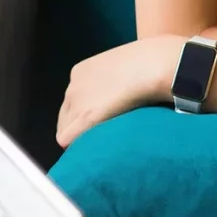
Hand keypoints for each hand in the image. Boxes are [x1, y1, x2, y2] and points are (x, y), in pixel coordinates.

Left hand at [56, 37, 178, 146]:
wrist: (151, 65)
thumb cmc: (147, 64)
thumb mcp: (121, 69)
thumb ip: (112, 84)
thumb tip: (120, 99)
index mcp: (80, 73)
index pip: (72, 102)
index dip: (82, 116)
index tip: (98, 125)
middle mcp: (73, 87)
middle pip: (65, 117)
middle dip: (77, 129)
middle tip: (98, 139)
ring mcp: (77, 101)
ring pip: (65, 129)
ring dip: (79, 138)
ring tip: (99, 146)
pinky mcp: (86, 116)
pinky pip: (67, 139)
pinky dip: (77, 147)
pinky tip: (94, 152)